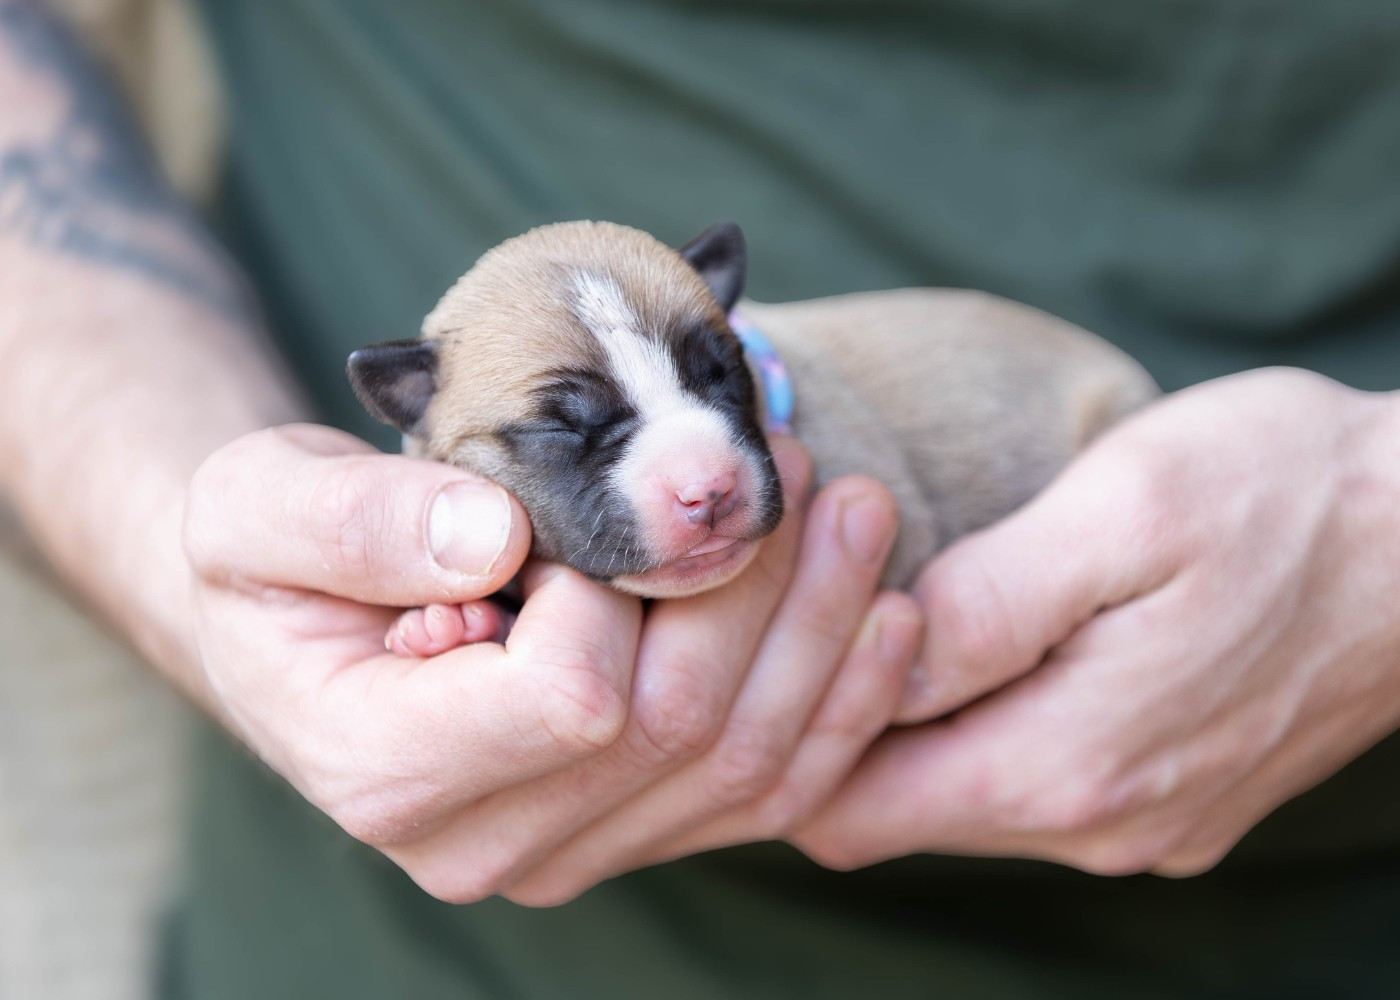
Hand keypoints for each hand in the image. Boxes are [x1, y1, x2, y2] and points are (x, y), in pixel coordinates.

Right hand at [184, 424, 921, 903]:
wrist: (305, 629)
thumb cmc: (277, 559)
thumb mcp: (257, 508)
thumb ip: (350, 523)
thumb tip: (489, 542)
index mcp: (390, 771)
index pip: (569, 698)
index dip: (617, 587)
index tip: (616, 495)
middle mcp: (488, 843)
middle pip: (680, 731)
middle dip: (758, 582)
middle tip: (796, 460)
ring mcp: (572, 848)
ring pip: (747, 766)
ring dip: (823, 630)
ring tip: (858, 508)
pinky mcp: (636, 830)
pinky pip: (771, 793)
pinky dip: (840, 704)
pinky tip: (884, 615)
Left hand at [794, 369, 1399, 876]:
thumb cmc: (1283, 495)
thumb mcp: (1121, 510)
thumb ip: (987, 601)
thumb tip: (879, 655)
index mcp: (1065, 766)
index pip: (849, 813)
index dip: (784, 740)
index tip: (765, 649)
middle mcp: (1100, 825)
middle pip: (898, 812)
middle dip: (837, 729)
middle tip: (811, 612)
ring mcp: (1145, 823)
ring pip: (963, 801)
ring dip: (916, 725)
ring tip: (896, 613)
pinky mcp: (1178, 802)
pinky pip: (1037, 789)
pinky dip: (988, 729)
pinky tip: (994, 643)